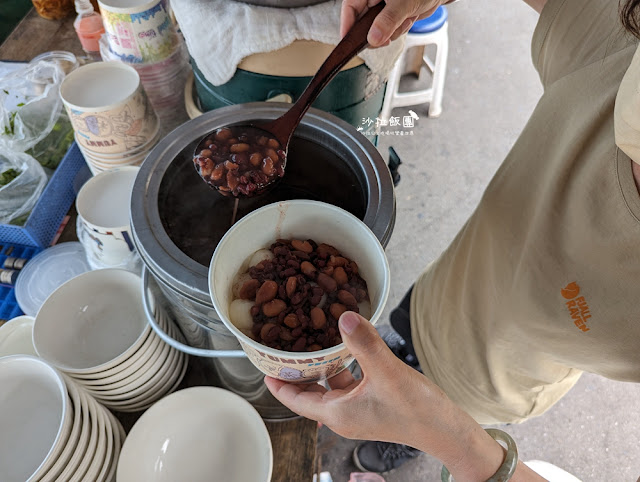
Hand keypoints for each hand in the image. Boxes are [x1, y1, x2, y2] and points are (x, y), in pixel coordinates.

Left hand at [265, 313, 543, 480]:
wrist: (445, 430)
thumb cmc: (417, 409)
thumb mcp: (387, 372)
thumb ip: (364, 343)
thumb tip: (344, 316)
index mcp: (337, 413)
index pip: (295, 400)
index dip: (279, 383)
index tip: (265, 365)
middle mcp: (342, 415)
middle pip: (308, 393)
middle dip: (296, 372)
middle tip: (285, 346)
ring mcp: (357, 411)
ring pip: (328, 387)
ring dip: (319, 367)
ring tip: (311, 342)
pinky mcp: (371, 404)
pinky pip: (346, 384)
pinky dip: (339, 368)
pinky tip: (344, 349)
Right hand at [340, 0, 442, 46]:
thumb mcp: (403, 4)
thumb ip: (387, 21)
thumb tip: (374, 38)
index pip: (350, 7)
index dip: (348, 25)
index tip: (349, 42)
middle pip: (362, 22)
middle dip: (376, 33)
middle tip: (386, 37)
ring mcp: (381, 9)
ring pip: (375, 30)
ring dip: (391, 32)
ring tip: (404, 20)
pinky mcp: (390, 17)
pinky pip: (387, 32)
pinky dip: (397, 31)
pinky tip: (407, 21)